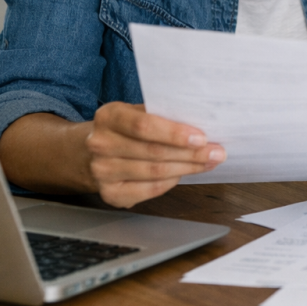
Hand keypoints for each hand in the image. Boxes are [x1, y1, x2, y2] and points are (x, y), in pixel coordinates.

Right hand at [84, 102, 224, 207]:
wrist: (90, 152)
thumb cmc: (125, 129)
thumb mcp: (136, 112)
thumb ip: (162, 114)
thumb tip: (202, 122)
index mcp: (109, 117)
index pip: (143, 126)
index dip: (175, 133)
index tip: (202, 138)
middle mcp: (100, 144)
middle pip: (154, 152)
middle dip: (191, 154)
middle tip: (217, 152)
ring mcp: (102, 171)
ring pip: (155, 172)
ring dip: (187, 168)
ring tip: (208, 162)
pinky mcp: (110, 193)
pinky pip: (150, 190)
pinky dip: (171, 182)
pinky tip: (184, 173)